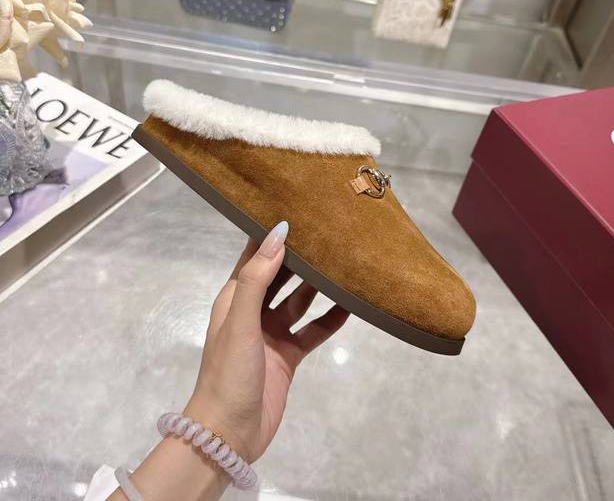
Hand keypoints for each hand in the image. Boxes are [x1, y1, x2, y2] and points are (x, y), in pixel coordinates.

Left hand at [184, 221, 348, 462]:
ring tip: (345, 263)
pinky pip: (313, 330)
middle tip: (330, 234)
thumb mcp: (240, 321)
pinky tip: (351, 305)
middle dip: (300, 257)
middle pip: (280, 276)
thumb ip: (257, 277)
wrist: (229, 433)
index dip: (272, 235)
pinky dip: (330, 319)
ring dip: (318, 286)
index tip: (297, 211)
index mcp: (235, 298)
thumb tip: (278, 233)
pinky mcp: (289, 355)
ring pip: (300, 301)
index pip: (254, 257)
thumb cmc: (229, 371)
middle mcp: (253, 310)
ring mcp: (272, 333)